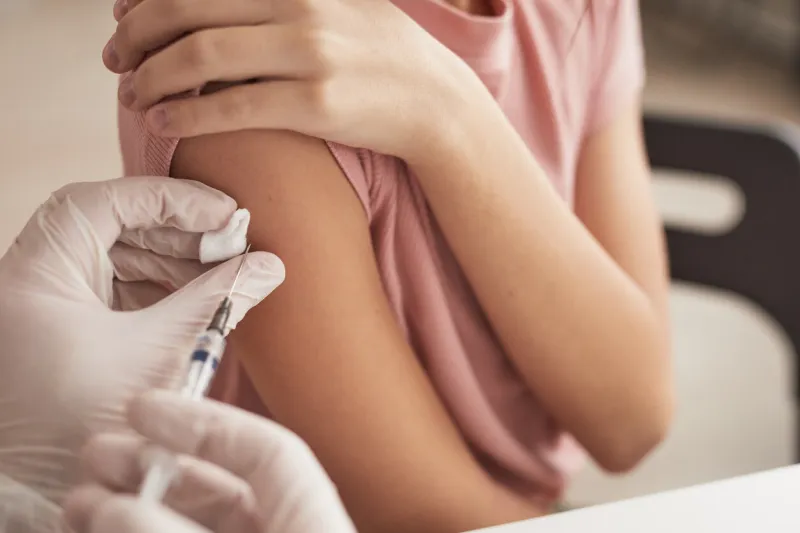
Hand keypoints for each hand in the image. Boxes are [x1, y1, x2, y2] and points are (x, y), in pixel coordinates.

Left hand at [0, 177, 283, 505]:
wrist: (41, 494)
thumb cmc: (82, 428)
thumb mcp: (161, 353)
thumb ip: (218, 301)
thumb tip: (268, 267)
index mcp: (36, 277)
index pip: (101, 203)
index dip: (168, 199)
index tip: (222, 212)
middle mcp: (31, 283)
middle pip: (110, 226)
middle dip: (177, 232)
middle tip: (232, 242)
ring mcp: (45, 306)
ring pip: (113, 257)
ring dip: (171, 260)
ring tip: (222, 271)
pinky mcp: (64, 329)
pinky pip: (112, 289)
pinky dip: (156, 288)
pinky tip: (195, 296)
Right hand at [63, 390, 356, 532]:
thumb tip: (116, 507)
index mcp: (314, 516)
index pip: (269, 449)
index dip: (206, 420)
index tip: (144, 406)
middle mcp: (286, 527)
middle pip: (220, 484)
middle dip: (153, 465)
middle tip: (98, 453)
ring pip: (193, 519)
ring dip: (135, 505)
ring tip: (80, 502)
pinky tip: (101, 527)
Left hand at [103, 0, 475, 159]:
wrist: (433, 101)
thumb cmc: (378, 54)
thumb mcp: (333, 3)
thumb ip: (277, 0)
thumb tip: (216, 9)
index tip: (121, 18)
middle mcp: (297, 5)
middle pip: (185, 8)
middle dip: (135, 34)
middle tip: (115, 60)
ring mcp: (309, 53)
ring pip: (200, 54)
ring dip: (150, 76)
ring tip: (131, 96)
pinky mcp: (315, 104)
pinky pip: (231, 106)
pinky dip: (185, 113)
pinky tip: (161, 121)